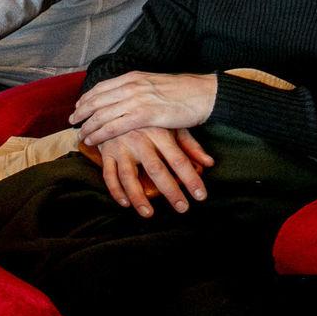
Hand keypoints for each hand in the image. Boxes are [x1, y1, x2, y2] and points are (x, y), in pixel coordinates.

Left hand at [69, 71, 218, 145]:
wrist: (203, 94)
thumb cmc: (185, 92)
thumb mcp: (156, 84)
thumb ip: (140, 88)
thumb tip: (129, 96)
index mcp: (134, 77)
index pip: (102, 87)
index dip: (87, 97)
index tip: (79, 106)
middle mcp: (131, 85)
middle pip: (97, 99)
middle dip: (81, 111)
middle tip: (71, 121)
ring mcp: (137, 100)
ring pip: (102, 114)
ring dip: (87, 126)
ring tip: (80, 135)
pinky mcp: (144, 115)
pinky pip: (114, 126)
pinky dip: (99, 134)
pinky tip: (92, 141)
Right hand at [96, 127, 214, 216]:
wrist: (115, 101)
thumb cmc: (149, 117)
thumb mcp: (170, 125)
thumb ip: (190, 145)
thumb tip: (209, 163)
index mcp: (159, 132)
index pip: (179, 160)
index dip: (191, 179)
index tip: (200, 196)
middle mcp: (140, 139)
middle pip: (156, 170)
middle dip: (170, 191)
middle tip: (182, 208)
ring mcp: (121, 145)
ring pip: (129, 176)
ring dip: (138, 197)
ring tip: (149, 214)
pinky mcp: (106, 151)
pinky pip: (109, 174)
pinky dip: (116, 190)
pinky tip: (125, 203)